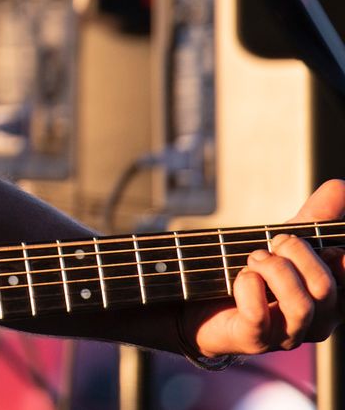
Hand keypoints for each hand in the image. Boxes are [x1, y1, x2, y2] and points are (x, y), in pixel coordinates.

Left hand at [184, 179, 344, 357]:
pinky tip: (239, 277)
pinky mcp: (253, 341)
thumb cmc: (251, 269)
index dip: (339, 256)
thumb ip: (317, 216)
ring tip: (252, 258)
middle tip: (272, 243)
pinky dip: (247, 286)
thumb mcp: (287, 238)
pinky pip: (259, 314)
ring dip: (272, 268)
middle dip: (296, 252)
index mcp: (333, 300)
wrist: (196, 295)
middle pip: (326, 287)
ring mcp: (286, 336)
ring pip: (300, 304)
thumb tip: (343, 186)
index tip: (320, 242)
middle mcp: (317, 323)